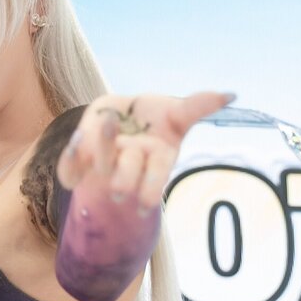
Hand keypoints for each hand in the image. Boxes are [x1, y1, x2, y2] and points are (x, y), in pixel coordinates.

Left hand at [56, 91, 235, 211]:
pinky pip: (69, 169)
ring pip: (100, 165)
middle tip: (120, 176)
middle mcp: (129, 164)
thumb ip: (198, 106)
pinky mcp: (79, 163)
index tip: (144, 205)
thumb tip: (232, 95)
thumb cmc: (150, 120)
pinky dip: (68, 160)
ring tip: (102, 127)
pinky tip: (74, 144)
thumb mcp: (175, 112)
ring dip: (100, 150)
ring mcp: (103, 163)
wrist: (114, 117)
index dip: (150, 189)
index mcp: (154, 158)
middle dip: (123, 177)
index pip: (156, 175)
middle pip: (126, 175)